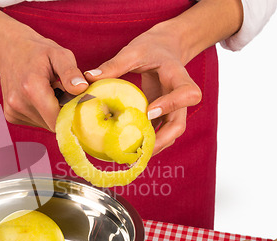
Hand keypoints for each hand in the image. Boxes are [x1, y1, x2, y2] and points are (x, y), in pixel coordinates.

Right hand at [0, 31, 88, 130]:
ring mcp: (12, 111)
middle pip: (52, 124)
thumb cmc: (37, 51)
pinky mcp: (10, 116)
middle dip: (63, 113)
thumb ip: (71, 72)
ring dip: (52, 113)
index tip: (79, 104)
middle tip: (65, 94)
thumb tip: (82, 88)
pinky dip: (42, 113)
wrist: (9, 49)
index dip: (72, 115)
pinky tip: (40, 97)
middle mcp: (19, 103)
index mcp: (32, 87)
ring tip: (51, 93)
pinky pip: (35, 122)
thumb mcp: (59, 54)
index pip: (58, 120)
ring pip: (45, 124)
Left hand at [84, 25, 201, 154]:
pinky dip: (147, 142)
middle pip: (180, 124)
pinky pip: (159, 132)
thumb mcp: (134, 51)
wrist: (167, 48)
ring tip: (130, 156)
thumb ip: (114, 65)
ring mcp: (174, 109)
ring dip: (153, 146)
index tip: (149, 112)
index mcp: (178, 76)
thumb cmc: (152, 48)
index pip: (188, 94)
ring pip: (170, 133)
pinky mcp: (164, 115)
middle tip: (138, 149)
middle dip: (162, 139)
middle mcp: (181, 97)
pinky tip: (127, 149)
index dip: (172, 105)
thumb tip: (88, 77)